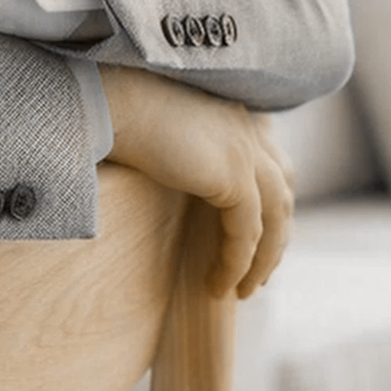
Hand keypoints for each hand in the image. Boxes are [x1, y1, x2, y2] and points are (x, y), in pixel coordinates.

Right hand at [100, 65, 295, 298]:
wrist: (108, 102)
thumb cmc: (114, 113)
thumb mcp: (161, 134)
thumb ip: (185, 155)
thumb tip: (179, 183)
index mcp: (234, 116)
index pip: (270, 167)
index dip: (269, 208)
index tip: (257, 243)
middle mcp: (248, 130)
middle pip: (282, 192)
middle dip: (276, 237)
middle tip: (259, 273)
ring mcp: (246, 151)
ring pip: (274, 218)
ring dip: (263, 259)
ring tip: (243, 289)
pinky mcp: (234, 176)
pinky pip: (246, 234)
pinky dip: (236, 264)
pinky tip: (218, 285)